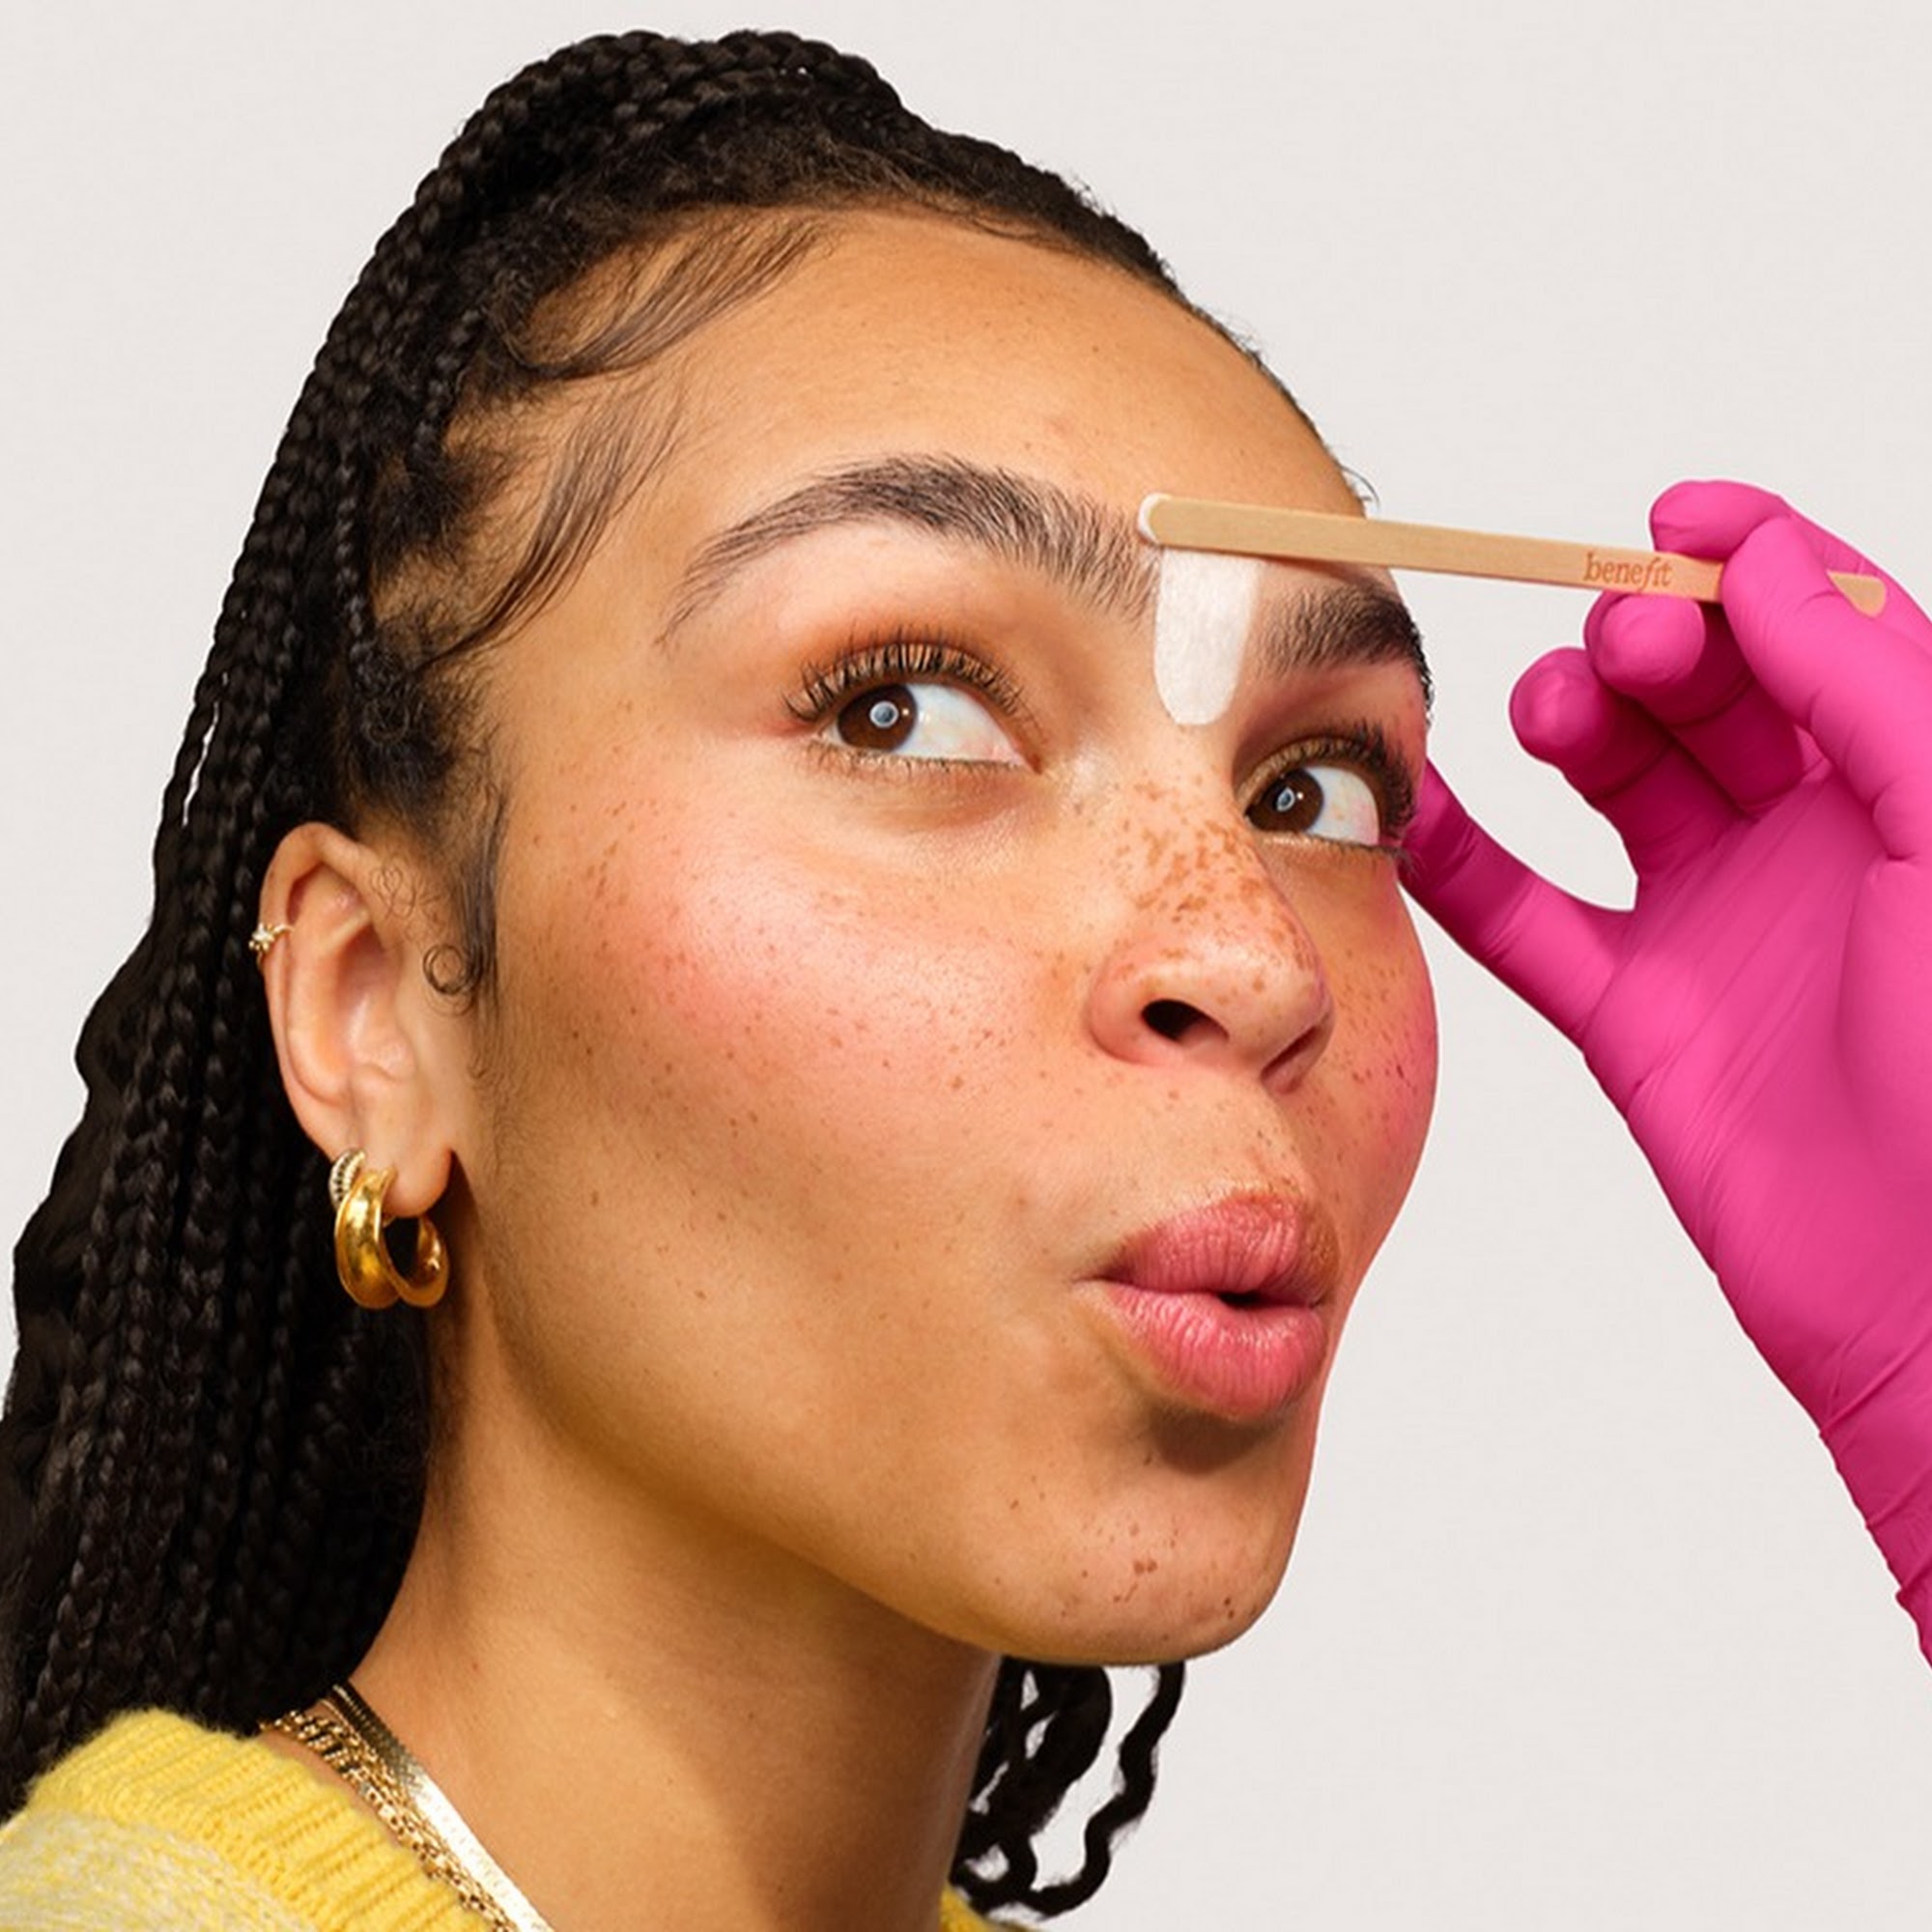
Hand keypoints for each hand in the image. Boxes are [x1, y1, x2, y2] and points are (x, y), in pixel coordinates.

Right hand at [1402, 480, 1931, 1654]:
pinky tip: (1424, 813)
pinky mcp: (1639, 1018)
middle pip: (1708, 695)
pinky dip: (1469, 866)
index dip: (1748, 558)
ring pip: (1617, 788)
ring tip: (1544, 714)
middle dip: (1650, 644)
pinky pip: (1532, 921)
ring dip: (1565, 730)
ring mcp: (1722, 927)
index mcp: (1916, 787)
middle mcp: (1822, 844)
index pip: (1821, 632)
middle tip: (1618, 647)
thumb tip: (1769, 562)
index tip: (1670, 523)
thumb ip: (1870, 687)